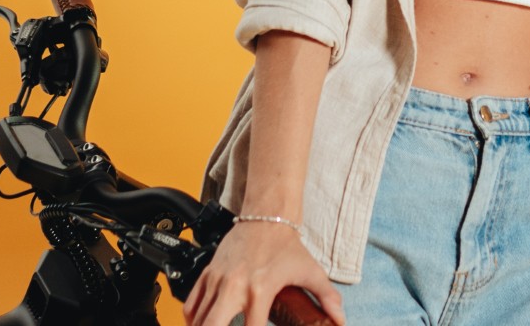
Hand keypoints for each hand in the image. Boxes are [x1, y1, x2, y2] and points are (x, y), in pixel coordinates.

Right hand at [184, 219, 344, 325]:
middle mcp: (235, 287)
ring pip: (197, 318)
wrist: (267, 215)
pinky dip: (192, 318)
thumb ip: (327, 297)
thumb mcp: (310, 271)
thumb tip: (339, 317)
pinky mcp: (208, 273)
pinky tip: (200, 324)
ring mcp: (218, 280)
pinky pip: (191, 303)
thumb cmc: (286, 244)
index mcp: (260, 290)